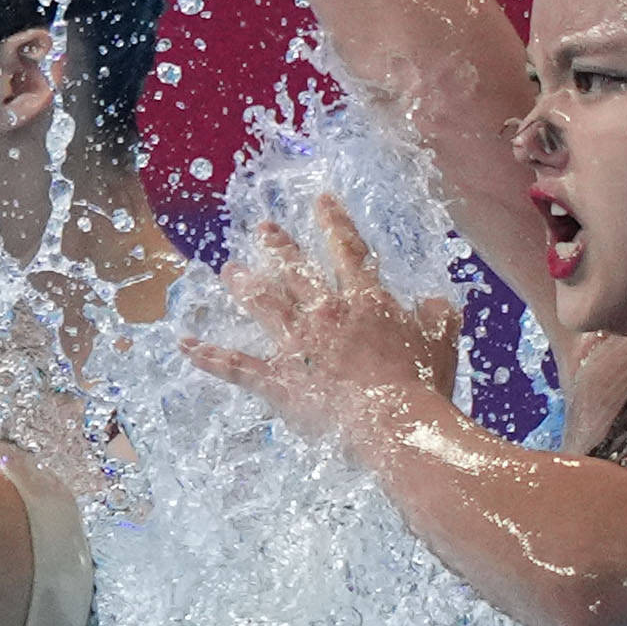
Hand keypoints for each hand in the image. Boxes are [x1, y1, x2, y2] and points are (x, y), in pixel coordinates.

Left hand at [178, 195, 461, 439]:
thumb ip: (437, 316)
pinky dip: (208, 356)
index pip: (348, 251)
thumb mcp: (441, 343)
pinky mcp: (277, 379)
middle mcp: (326, 314)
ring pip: (263, 305)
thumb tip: (435, 300)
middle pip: (296, 271)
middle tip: (263, 228)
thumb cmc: (422, 386)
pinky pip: (235, 364)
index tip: (321, 201)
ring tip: (227, 270)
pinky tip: (185, 345)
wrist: (394, 423)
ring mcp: (297, 345)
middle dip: (278, 246)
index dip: (334, 223)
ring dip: (244, 286)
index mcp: (366, 301)